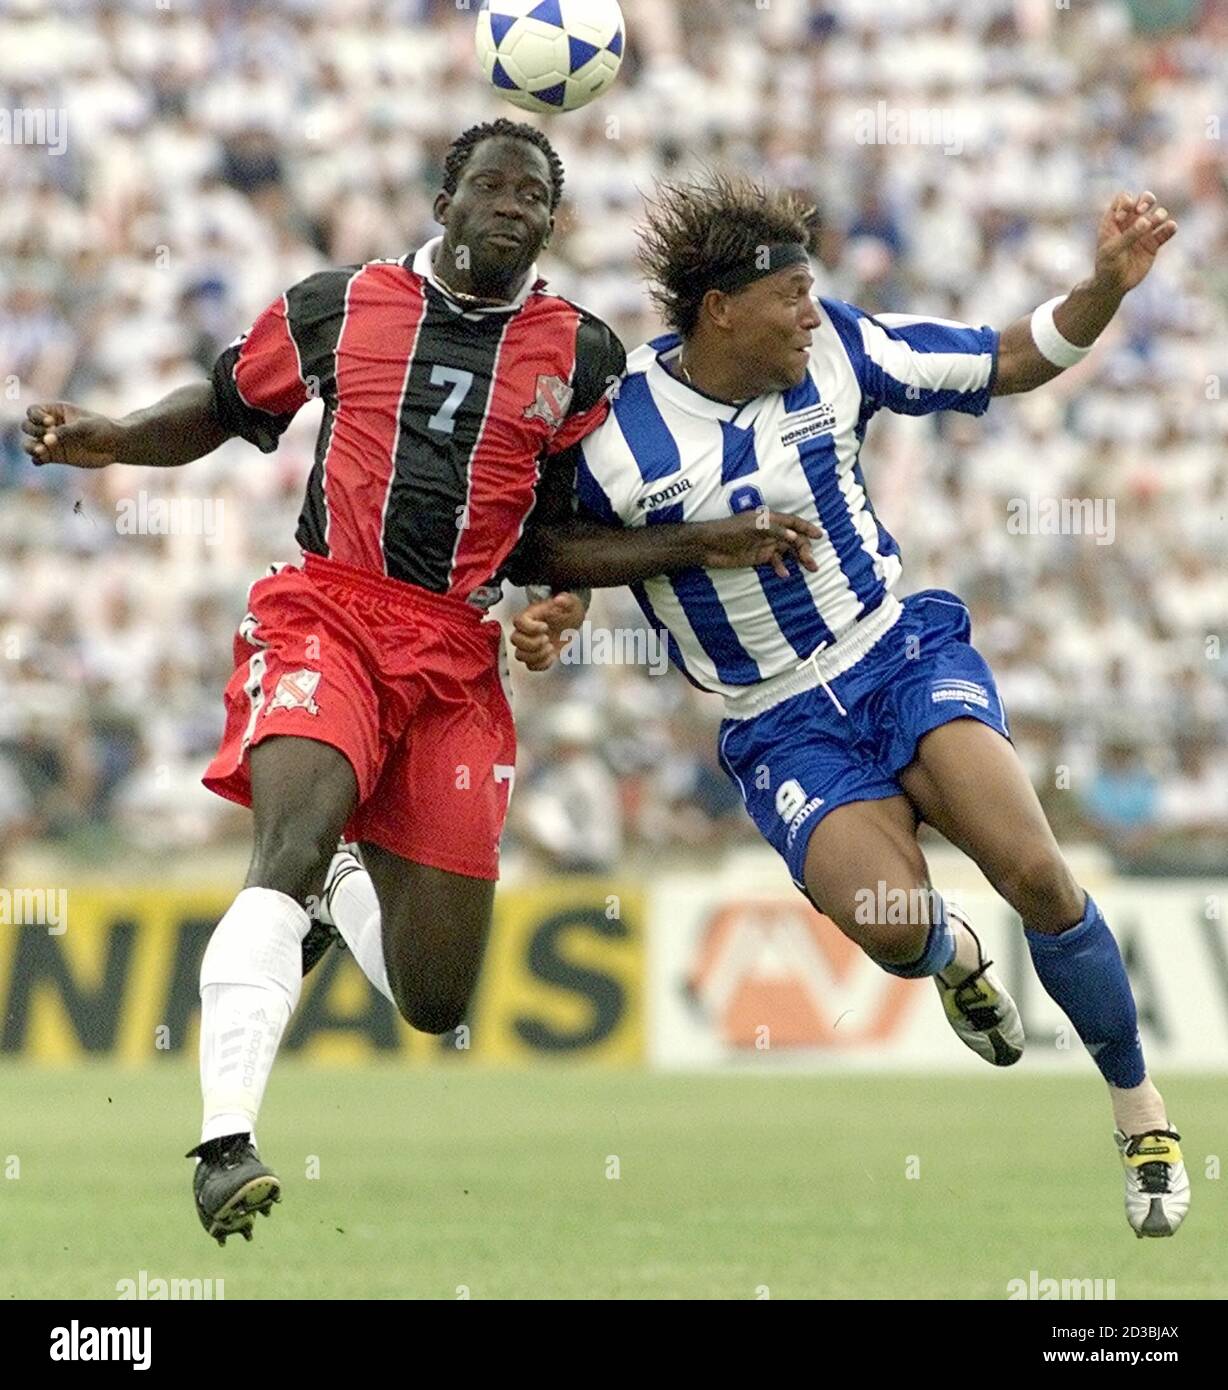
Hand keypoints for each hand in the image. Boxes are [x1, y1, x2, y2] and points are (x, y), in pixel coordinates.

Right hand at [22, 403, 124, 468]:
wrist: (115, 446)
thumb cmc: (102, 429)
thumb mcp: (85, 426)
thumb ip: (66, 431)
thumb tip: (47, 440)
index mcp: (55, 412)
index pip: (33, 411)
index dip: (36, 416)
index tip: (51, 422)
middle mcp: (49, 427)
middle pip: (27, 426)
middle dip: (33, 431)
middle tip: (48, 437)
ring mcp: (51, 442)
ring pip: (29, 444)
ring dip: (31, 447)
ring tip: (41, 451)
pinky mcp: (55, 457)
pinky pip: (38, 459)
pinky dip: (37, 460)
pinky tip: (42, 460)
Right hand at [511, 592, 586, 672]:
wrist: (571, 622)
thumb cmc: (566, 611)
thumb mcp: (570, 603)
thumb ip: (565, 600)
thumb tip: (559, 600)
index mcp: (531, 615)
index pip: (518, 622)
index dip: (530, 627)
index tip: (545, 627)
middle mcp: (527, 630)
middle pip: (515, 640)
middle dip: (532, 643)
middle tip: (546, 639)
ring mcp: (530, 644)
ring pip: (520, 655)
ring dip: (536, 655)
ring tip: (549, 648)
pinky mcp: (537, 656)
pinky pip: (531, 666)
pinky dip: (542, 665)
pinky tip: (551, 656)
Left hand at [699, 510, 821, 580]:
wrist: (707, 546)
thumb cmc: (728, 531)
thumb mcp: (752, 527)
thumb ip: (774, 530)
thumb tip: (794, 537)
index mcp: (768, 519)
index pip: (792, 522)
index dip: (806, 528)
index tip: (820, 536)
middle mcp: (769, 531)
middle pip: (793, 539)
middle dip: (805, 549)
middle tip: (812, 562)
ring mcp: (764, 544)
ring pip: (787, 551)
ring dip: (798, 559)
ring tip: (809, 569)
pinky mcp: (758, 557)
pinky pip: (775, 562)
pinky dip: (782, 567)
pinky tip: (785, 575)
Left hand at [1093, 191, 1176, 295]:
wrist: (1114, 285)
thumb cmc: (1107, 265)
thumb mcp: (1113, 250)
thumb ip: (1129, 234)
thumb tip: (1146, 221)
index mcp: (1115, 220)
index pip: (1124, 199)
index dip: (1126, 203)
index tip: (1121, 218)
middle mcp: (1131, 222)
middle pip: (1144, 200)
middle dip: (1146, 200)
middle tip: (1142, 210)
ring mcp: (1144, 232)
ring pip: (1158, 214)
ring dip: (1159, 214)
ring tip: (1155, 222)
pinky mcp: (1154, 243)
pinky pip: (1166, 231)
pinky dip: (1170, 227)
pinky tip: (1170, 228)